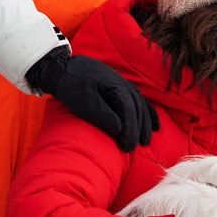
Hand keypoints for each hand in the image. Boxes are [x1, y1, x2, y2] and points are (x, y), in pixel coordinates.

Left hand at [29, 47, 156, 151]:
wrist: (62, 69)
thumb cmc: (71, 86)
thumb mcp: (83, 101)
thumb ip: (101, 114)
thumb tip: (119, 129)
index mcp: (115, 85)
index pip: (128, 110)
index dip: (130, 130)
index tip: (127, 147)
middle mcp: (123, 83)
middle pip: (137, 108)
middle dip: (138, 130)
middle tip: (133, 147)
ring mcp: (123, 83)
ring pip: (140, 104)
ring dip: (145, 123)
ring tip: (146, 140)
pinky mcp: (120, 86)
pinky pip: (138, 100)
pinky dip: (147, 113)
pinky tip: (153, 124)